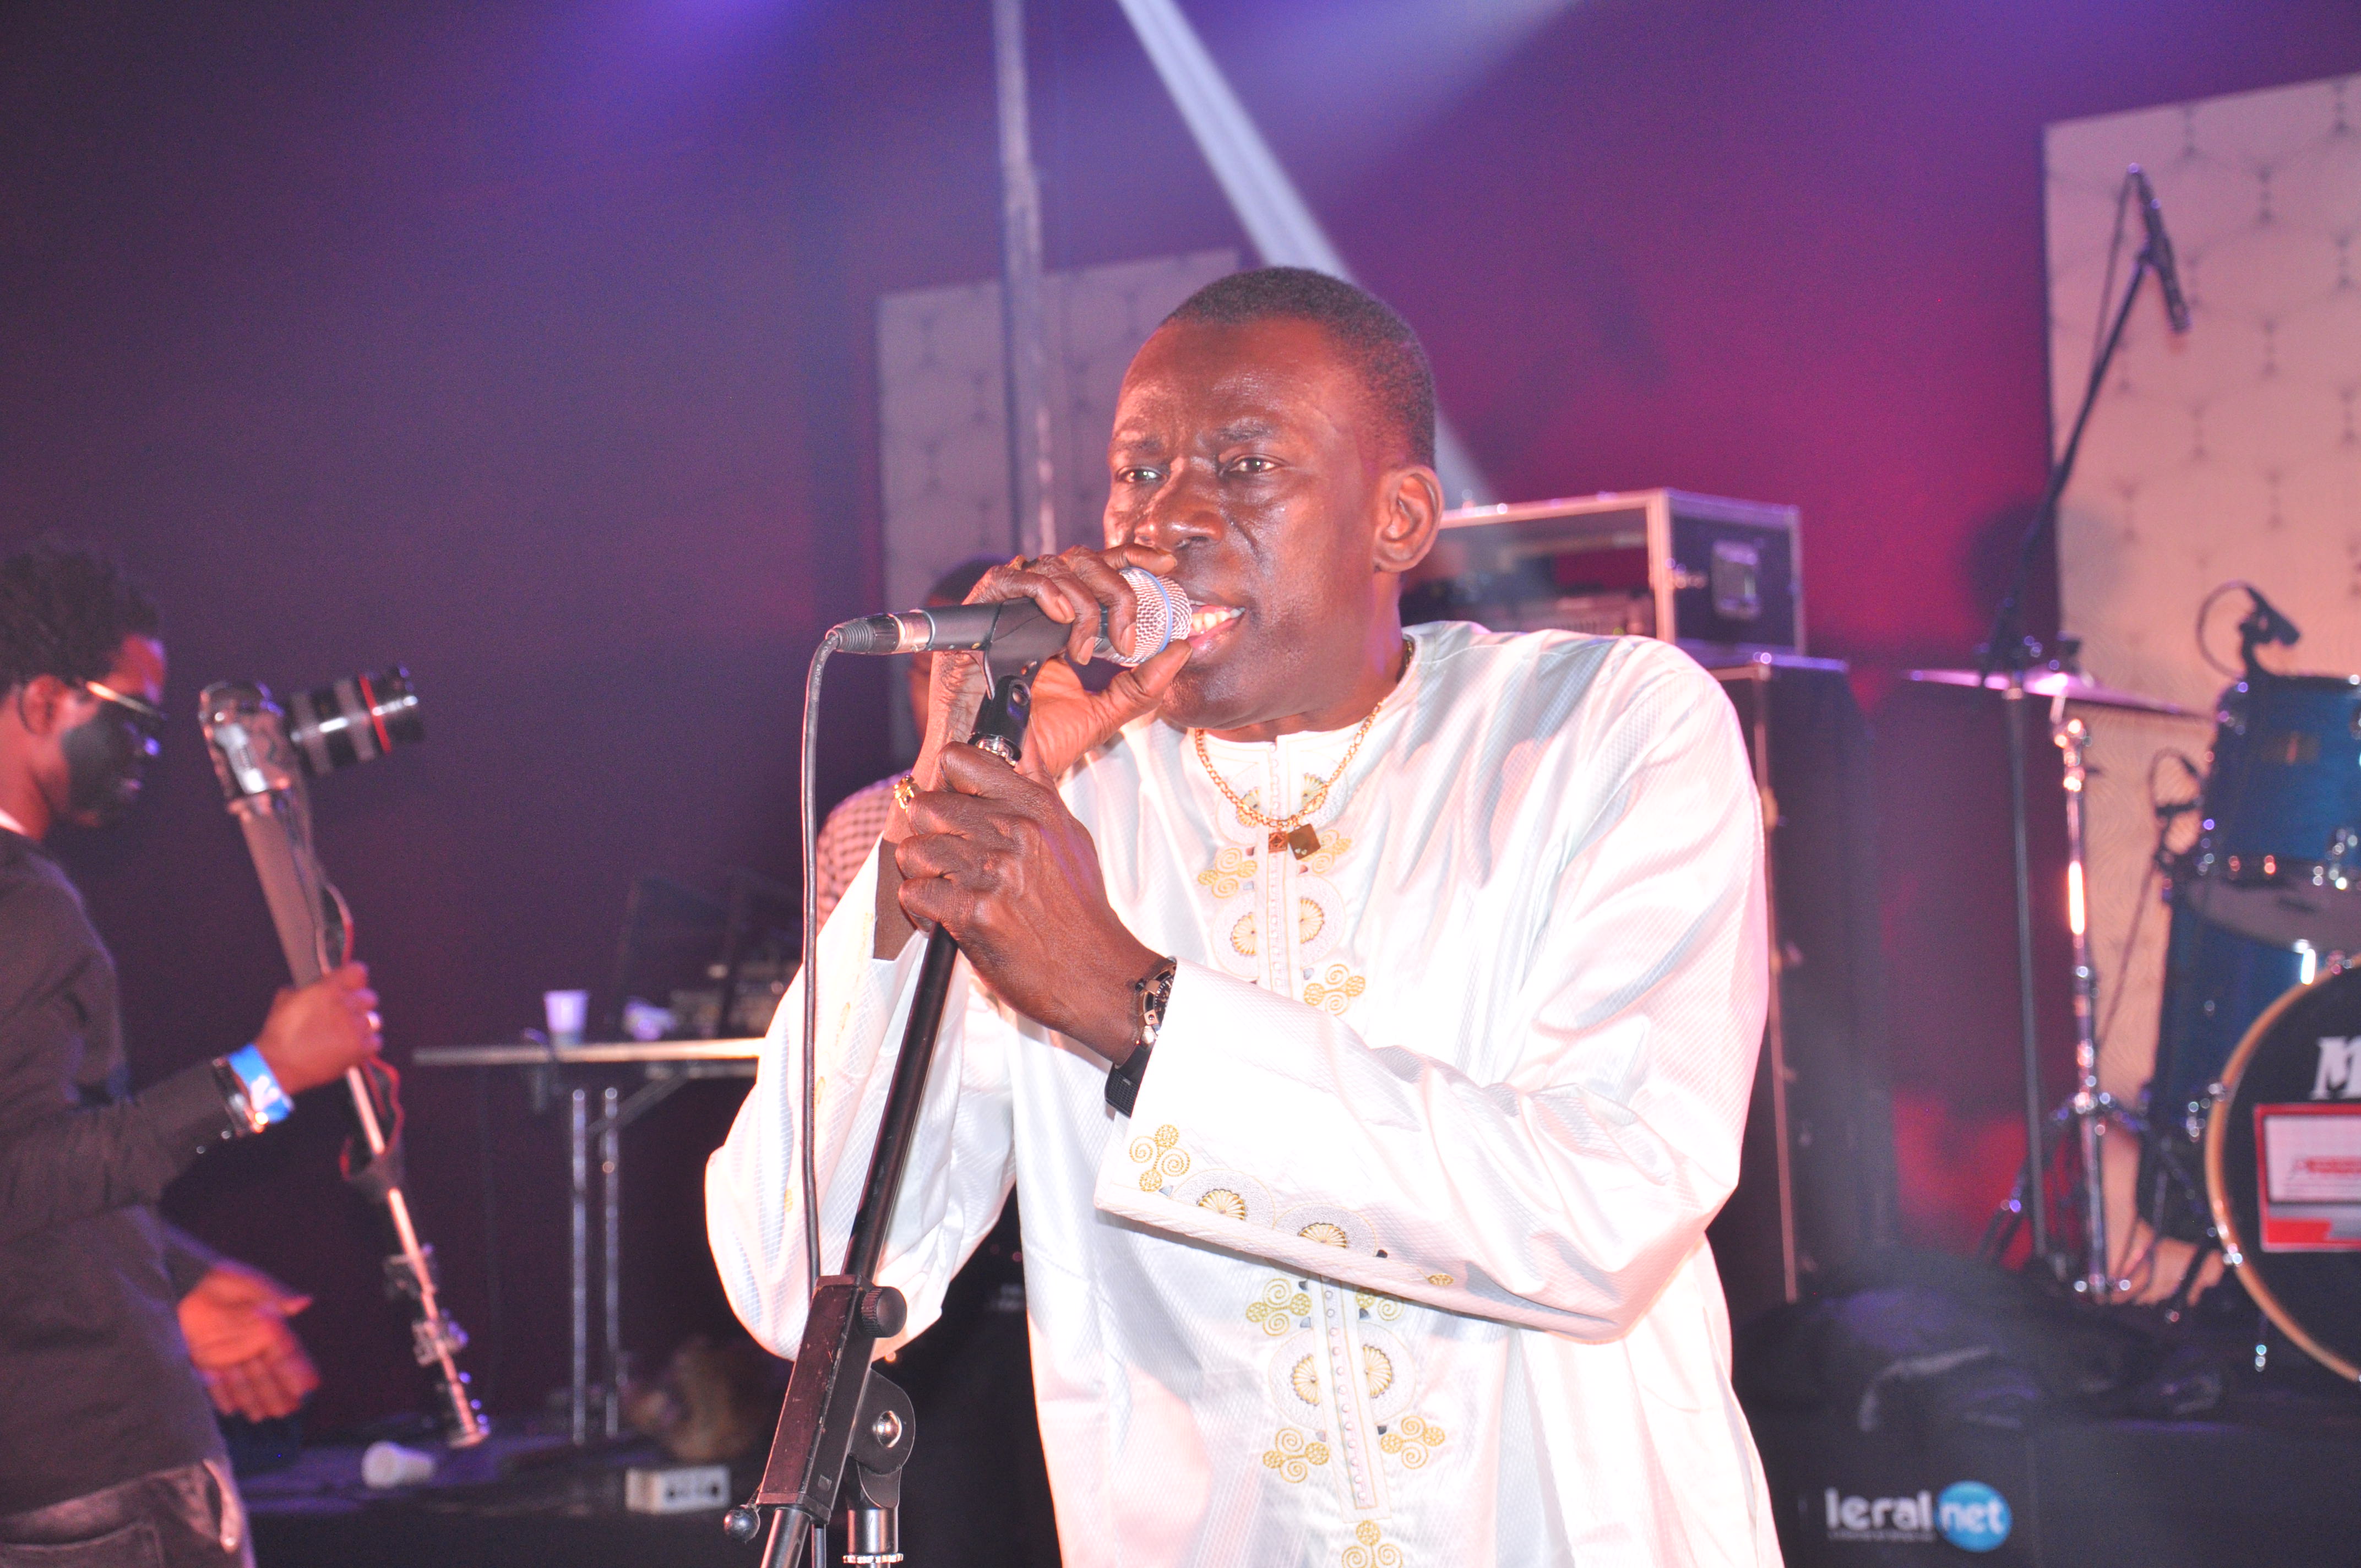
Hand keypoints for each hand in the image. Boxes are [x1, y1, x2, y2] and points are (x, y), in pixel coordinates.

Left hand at [178, 1262, 319, 1421]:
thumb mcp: (247, 1284)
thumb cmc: (218, 1278)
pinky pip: (214, 1381)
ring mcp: (224, 1351)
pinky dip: (222, 1395)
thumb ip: (275, 1296)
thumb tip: (305, 1302)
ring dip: (254, 1397)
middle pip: (266, 1371)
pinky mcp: (201, 1357)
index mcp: (264, 1323)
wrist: (180, 1282)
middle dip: (278, 1390)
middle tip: (290, 1410)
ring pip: (244, 1379)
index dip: (297, 1369)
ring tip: (265, 1416)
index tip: (309, 1386)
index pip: (285, 1351)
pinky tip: (232, 1409)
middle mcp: (246, 1341)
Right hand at [254, 963, 380, 1095]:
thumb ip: (308, 987)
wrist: (278, 1066)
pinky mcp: (360, 1048)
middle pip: (370, 997)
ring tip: (344, 1034)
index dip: (355, 979)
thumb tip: (319, 985)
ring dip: (362, 1026)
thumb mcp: (286, 998)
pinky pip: (376, 1041)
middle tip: (344, 1016)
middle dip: (359, 1005)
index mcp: (328, 989)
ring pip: (374, 1020)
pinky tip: (349, 1047)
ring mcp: (355, 1027)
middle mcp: (346, 1004)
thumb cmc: (279, 1033)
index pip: (358, 971)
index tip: (351, 986)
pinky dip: (365, 1045)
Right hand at [876, 548, 1190, 960]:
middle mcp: (1031, 613)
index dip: (1129, 558)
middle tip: (1128, 631)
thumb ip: (1142, 687)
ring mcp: (1003, 615)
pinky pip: (1004, 580)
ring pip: (1047, 566)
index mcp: (1059, 626)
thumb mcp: (1104, 715)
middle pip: (1077, 563)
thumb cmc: (1038, 748)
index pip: (1094, 571)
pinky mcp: (973, 623)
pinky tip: (1061, 617)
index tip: (1166, 566)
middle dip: (1114, 584)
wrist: (998, 775)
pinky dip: (1039, 588)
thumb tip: (1182, 649)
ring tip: (1091, 643)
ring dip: (1081, 596)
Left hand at [891, 743, 1159, 1058]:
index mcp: (1034, 807)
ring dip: (922, 872)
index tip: (954, 801)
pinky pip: (915, 892)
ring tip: (944, 887)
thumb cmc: (1081, 909)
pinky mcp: (974, 913)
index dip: (948, 780)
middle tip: (946, 855)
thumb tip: (1024, 741)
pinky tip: (944, 915)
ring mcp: (993, 872)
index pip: (963, 760)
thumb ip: (1038, 786)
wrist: (1097, 973)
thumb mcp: (1070, 835)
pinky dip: (921, 908)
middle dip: (928, 833)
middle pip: (926, 806)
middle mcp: (1013, 832)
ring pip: (914, 850)